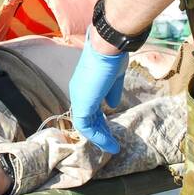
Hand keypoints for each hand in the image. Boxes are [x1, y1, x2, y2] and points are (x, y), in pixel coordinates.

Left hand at [69, 32, 127, 152]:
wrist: (107, 47)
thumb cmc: (112, 57)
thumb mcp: (114, 77)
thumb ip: (112, 92)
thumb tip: (112, 104)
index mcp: (85, 85)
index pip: (90, 107)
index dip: (99, 120)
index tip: (110, 129)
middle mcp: (79, 92)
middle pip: (87, 117)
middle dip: (100, 131)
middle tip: (111, 142)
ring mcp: (79, 98)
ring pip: (86, 124)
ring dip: (99, 137)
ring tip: (112, 147)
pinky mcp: (82, 104)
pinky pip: (86, 127)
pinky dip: (97, 137)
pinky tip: (108, 143)